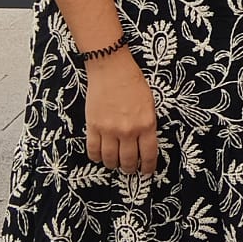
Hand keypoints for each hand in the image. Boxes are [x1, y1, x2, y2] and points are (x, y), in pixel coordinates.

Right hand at [84, 51, 158, 173]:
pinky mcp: (93, 126)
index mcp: (146, 124)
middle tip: (128, 169)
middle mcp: (128, 130)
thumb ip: (147, 125)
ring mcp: (109, 130)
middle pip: (128, 161)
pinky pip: (93, 150)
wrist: (111, 70)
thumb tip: (143, 144)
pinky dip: (95, 157)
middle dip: (129, 168)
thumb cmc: (133, 84)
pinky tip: (99, 156)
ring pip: (109, 159)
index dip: (147, 167)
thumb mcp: (149, 105)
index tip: (146, 172)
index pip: (148, 154)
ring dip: (112, 164)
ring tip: (114, 163)